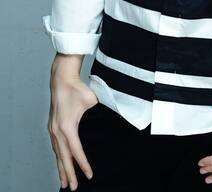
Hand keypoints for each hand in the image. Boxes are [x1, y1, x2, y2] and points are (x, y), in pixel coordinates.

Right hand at [47, 71, 98, 190]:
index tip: (89, 175)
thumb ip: (100, 112)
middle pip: (63, 157)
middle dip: (68, 173)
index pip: (76, 151)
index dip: (82, 164)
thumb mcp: (92, 100)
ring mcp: (53, 129)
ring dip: (61, 168)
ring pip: (57, 154)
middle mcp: (57, 131)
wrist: (61, 79)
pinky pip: (55, 147)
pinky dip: (58, 157)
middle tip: (73, 188)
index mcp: (67, 127)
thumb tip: (112, 119)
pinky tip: (60, 163)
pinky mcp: (52, 126)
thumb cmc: (76, 88)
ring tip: (64, 182)